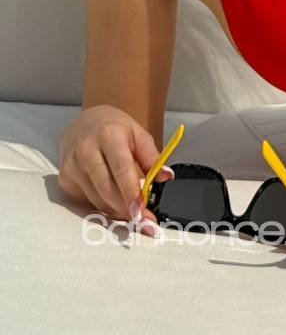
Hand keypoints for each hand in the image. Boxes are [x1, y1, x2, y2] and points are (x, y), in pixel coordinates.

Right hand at [56, 105, 173, 237]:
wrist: (85, 122)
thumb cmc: (114, 129)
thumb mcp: (138, 134)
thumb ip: (152, 156)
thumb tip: (165, 177)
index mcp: (108, 135)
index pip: (121, 169)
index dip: (131, 194)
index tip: (141, 212)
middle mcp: (86, 150)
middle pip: (107, 189)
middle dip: (126, 208)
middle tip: (143, 219)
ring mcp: (72, 166)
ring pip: (97, 199)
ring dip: (116, 210)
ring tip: (132, 210)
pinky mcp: (65, 180)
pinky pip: (87, 202)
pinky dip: (103, 207)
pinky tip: (114, 203)